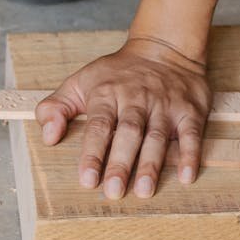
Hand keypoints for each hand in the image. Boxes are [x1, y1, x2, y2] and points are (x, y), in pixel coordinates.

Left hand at [34, 37, 211, 199]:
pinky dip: (190, 154)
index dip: (92, 153)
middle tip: (112, 191)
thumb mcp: (80, 82)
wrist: (164, 47)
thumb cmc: (117, 74)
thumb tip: (48, 136)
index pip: (99, 125)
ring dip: (151, 164)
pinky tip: (186, 176)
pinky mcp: (189, 110)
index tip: (86, 179)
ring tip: (143, 190)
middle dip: (120, 163)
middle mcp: (137, 99)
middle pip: (128, 133)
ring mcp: (165, 105)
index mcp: (107, 93)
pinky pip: (191, 133)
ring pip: (157, 135)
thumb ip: (57, 107)